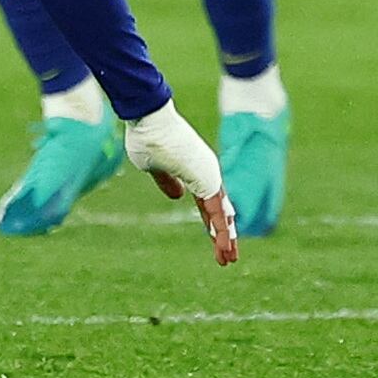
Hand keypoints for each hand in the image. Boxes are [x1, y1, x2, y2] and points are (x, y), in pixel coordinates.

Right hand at [124, 101, 238, 265]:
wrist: (149, 118)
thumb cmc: (147, 137)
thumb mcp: (153, 166)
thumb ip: (166, 182)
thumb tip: (177, 197)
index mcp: (195, 171)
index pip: (207, 204)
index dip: (211, 223)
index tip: (215, 239)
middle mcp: (207, 174)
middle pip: (219, 211)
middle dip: (223, 235)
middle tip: (229, 256)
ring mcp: (209, 175)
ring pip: (221, 214)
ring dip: (225, 238)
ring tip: (229, 258)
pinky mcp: (207, 178)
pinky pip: (215, 210)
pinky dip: (221, 229)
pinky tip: (225, 245)